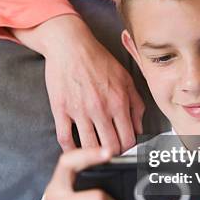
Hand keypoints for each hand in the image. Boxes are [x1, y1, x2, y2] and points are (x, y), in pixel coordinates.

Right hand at [13, 15, 144, 153]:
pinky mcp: (61, 109)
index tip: (123, 149)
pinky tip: (73, 150)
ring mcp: (79, 111)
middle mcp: (100, 109)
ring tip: (93, 153)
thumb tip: (139, 128)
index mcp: (118, 102)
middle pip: (110, 147)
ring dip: (92, 154)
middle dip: (112, 154)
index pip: (128, 140)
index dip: (128, 149)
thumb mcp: (125, 78)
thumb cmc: (98, 59)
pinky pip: (64, 138)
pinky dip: (69, 149)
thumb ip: (136, 104)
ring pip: (88, 147)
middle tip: (109, 153)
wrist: (70, 45)